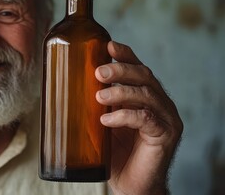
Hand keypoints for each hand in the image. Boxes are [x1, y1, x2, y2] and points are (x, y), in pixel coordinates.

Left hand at [95, 41, 182, 194]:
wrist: (130, 184)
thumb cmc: (115, 153)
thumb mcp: (101, 123)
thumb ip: (94, 105)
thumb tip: (60, 87)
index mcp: (144, 95)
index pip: (137, 68)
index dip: (125, 54)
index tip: (108, 44)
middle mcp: (158, 102)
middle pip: (144, 76)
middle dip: (121, 69)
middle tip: (99, 72)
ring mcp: (165, 117)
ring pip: (147, 94)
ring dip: (121, 91)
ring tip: (99, 95)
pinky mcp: (165, 135)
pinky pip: (146, 119)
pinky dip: (125, 116)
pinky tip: (107, 120)